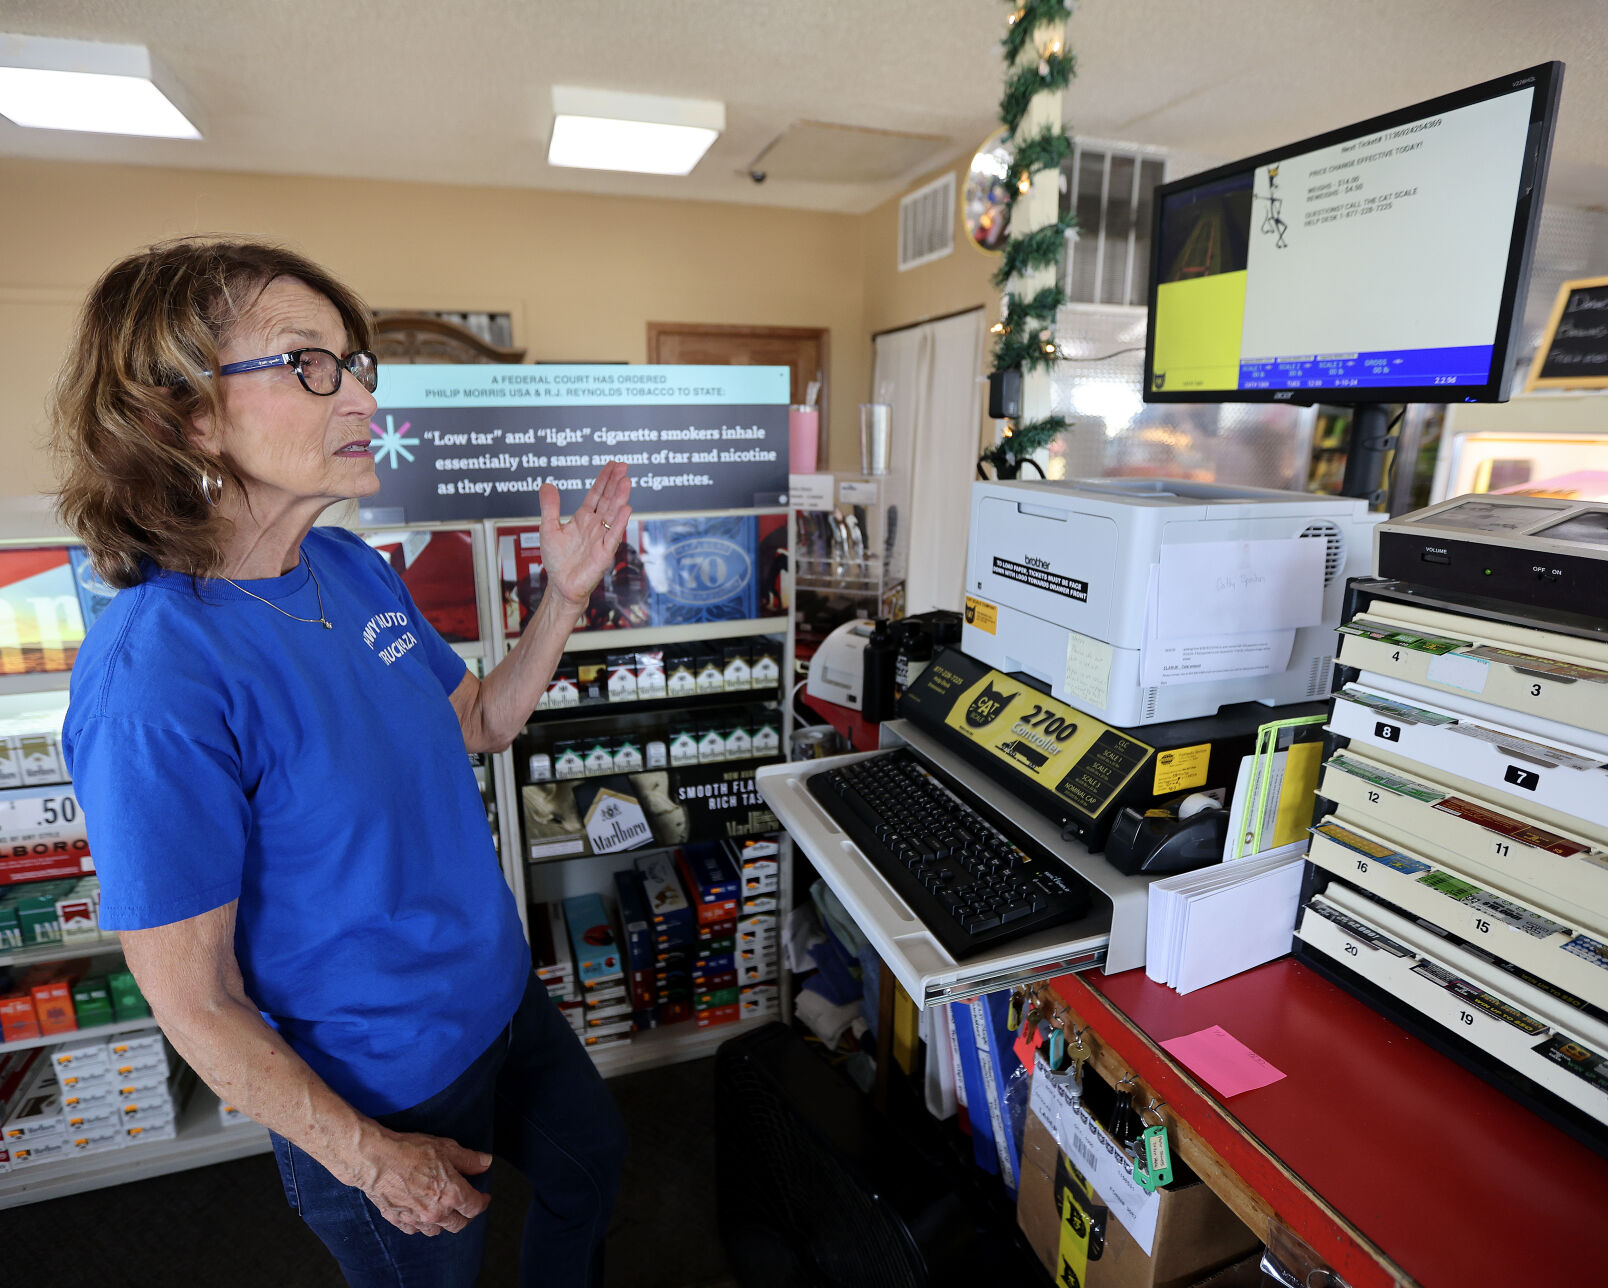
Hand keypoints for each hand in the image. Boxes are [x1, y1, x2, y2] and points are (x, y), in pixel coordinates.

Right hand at [348, 1129, 492, 1235]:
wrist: (375, 1160)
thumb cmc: (410, 1151)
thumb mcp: (446, 1148)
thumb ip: (469, 1159)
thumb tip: (486, 1163)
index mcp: (452, 1194)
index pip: (475, 1207)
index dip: (483, 1202)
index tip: (484, 1198)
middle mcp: (436, 1212)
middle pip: (458, 1225)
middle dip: (466, 1216)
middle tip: (466, 1206)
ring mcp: (416, 1219)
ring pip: (436, 1230)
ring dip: (443, 1223)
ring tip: (444, 1211)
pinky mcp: (398, 1220)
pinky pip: (414, 1229)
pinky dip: (420, 1224)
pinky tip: (420, 1213)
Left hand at [537, 461, 633, 609]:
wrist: (562, 586)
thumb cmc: (557, 561)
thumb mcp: (548, 529)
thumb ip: (550, 507)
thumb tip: (546, 484)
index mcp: (583, 519)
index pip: (596, 494)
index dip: (603, 479)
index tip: (612, 465)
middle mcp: (595, 526)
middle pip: (607, 500)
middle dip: (615, 483)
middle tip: (623, 467)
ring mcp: (601, 538)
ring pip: (612, 514)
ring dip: (619, 498)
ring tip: (626, 482)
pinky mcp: (604, 553)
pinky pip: (612, 536)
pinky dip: (619, 523)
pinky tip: (626, 509)